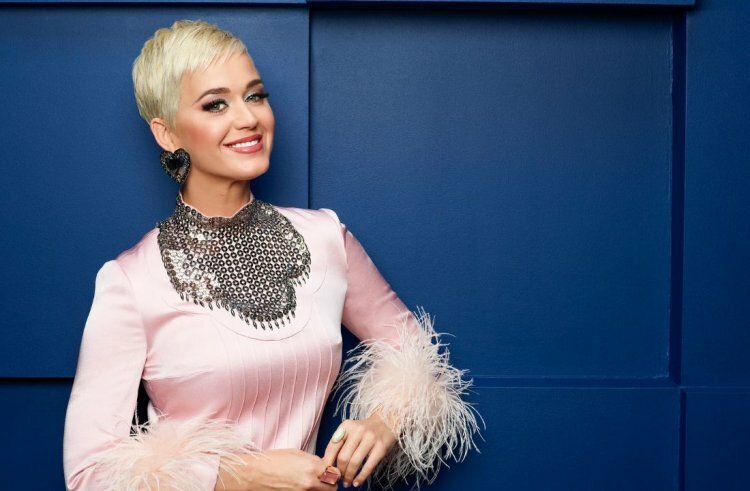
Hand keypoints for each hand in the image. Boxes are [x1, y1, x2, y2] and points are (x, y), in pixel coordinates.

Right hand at [214, 448, 336, 490]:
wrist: (254, 474)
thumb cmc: (272, 461)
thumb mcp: (295, 453)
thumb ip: (312, 459)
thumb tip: (322, 464)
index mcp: (312, 467)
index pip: (334, 474)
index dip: (333, 472)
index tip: (330, 471)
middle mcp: (310, 482)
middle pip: (332, 488)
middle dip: (329, 483)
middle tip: (322, 479)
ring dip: (320, 489)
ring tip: (310, 483)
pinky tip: (301, 487)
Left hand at [321, 411, 397, 487]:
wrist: (386, 422)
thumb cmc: (364, 431)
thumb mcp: (350, 431)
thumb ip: (339, 444)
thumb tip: (327, 466)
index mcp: (346, 426)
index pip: (332, 447)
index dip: (327, 463)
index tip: (327, 474)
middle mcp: (357, 430)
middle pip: (343, 457)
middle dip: (339, 472)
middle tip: (339, 479)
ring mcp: (370, 438)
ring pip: (354, 463)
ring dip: (349, 477)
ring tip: (347, 483)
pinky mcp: (381, 447)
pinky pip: (368, 466)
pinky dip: (361, 477)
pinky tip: (357, 483)